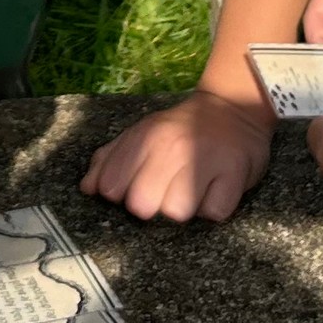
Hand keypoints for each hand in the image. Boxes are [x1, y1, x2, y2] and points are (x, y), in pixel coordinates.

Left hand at [80, 89, 272, 222]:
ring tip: (195, 187)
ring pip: (177, 214)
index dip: (121, 195)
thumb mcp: (140, 134)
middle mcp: (171, 146)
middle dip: (153, 206)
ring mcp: (204, 159)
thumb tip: (88, 188)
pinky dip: (214, 207)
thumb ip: (109, 159)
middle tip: (168, 190)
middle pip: (142, 207)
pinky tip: (215, 188)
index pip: (111, 189)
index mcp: (143, 137)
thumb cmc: (179, 130)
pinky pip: (213, 213)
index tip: (137, 186)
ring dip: (186, 208)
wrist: (231, 108)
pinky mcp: (235, 174)